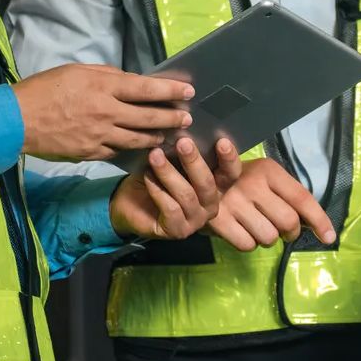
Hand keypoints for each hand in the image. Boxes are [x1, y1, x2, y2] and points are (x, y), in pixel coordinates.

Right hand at [13, 63, 192, 160]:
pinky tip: (142, 148)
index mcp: (103, 88)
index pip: (146, 89)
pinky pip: (118, 152)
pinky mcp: (91, 154)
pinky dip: (133, 150)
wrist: (18, 120)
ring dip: (157, 137)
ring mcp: (99, 137)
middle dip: (171, 117)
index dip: (170, 90)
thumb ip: (106, 76)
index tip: (188, 91)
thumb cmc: (46, 88)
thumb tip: (128, 81)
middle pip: (147, 117)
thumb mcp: (78, 71)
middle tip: (187, 118)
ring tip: (169, 135)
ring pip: (137, 140)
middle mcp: (106, 113)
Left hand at [110, 138, 225, 239]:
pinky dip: (158, 190)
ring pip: (187, 195)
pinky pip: (171, 208)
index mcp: (215, 185)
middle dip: (194, 161)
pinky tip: (147, 176)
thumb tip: (186, 129)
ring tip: (155, 155)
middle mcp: (210, 204)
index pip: (230, 173)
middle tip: (182, 142)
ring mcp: (195, 220)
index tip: (221, 141)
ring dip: (169, 173)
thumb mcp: (172, 159)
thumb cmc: (156, 176)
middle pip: (208, 183)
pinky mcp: (178, 230)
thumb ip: (183, 151)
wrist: (130, 201)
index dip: (229, 158)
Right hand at [207, 157, 334, 250]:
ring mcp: (234, 201)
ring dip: (266, 236)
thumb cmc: (241, 181)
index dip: (319, 220)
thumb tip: (318, 227)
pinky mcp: (218, 220)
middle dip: (289, 232)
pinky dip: (248, 242)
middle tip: (282, 228)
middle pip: (288, 223)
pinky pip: (247, 245)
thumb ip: (289, 196)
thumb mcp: (265, 178)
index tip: (329, 237)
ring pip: (269, 237)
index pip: (302, 198)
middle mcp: (252, 183)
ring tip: (255, 223)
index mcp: (268, 170)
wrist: (196, 178)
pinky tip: (240, 228)